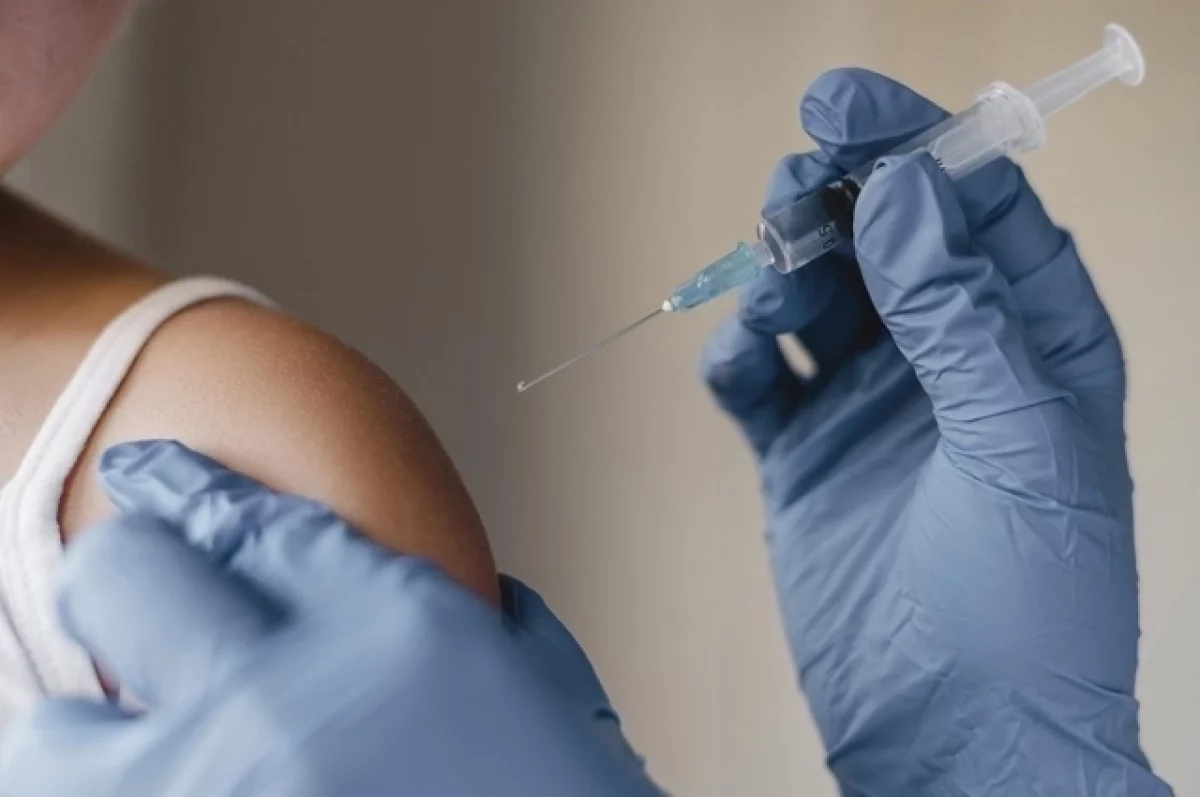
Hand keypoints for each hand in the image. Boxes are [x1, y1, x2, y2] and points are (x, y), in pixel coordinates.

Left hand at [0, 440, 658, 796]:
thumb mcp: (540, 684)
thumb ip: (468, 619)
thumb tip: (426, 589)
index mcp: (391, 631)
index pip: (242, 518)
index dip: (182, 488)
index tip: (152, 477)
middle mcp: (281, 707)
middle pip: (123, 579)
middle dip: (131, 575)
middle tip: (145, 595)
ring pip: (54, 741)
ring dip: (92, 725)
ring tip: (134, 727)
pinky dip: (119, 790)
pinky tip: (158, 781)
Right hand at [702, 69, 1171, 794]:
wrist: (957, 742)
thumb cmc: (1030, 612)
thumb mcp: (1020, 447)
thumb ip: (962, 316)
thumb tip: (907, 196)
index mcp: (1032, 346)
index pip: (978, 212)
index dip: (918, 148)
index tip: (850, 109)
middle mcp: (949, 364)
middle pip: (885, 240)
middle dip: (838, 198)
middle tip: (795, 182)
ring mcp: (871, 409)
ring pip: (815, 297)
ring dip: (782, 266)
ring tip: (766, 265)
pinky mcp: (804, 458)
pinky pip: (758, 380)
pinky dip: (738, 355)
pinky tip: (737, 357)